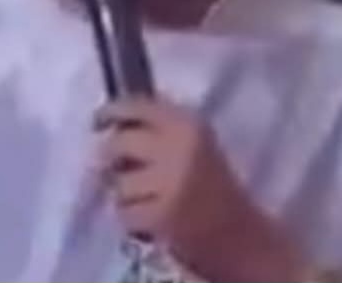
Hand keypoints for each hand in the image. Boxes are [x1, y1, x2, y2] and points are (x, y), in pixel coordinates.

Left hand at [96, 96, 306, 281]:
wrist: (244, 236)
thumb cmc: (211, 185)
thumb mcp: (191, 143)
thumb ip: (156, 128)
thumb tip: (107, 125)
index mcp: (187, 123)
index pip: (136, 106)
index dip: (110, 111)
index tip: (98, 121)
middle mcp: (179, 147)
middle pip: (116, 143)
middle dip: (110, 159)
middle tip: (117, 168)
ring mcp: (171, 181)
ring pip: (117, 181)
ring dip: (123, 193)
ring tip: (144, 198)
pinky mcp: (164, 215)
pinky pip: (124, 211)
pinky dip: (131, 218)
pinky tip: (150, 218)